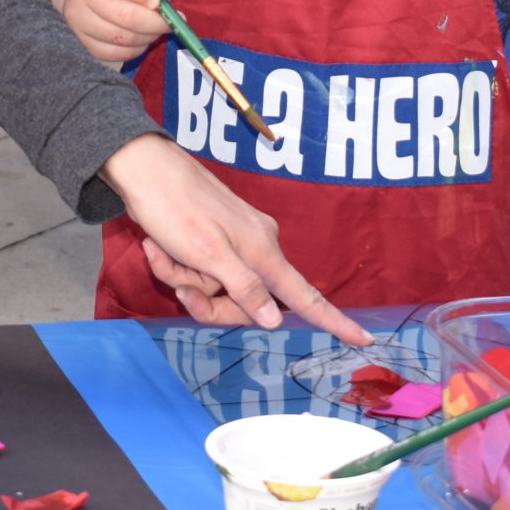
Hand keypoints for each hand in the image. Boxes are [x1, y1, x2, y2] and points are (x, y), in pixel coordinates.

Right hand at [62, 0, 170, 65]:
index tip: (157, 0)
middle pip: (123, 15)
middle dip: (154, 22)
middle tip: (169, 21)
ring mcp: (77, 19)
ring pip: (122, 37)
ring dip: (148, 35)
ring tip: (156, 27)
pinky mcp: (83, 42)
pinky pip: (116, 54)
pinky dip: (136, 49)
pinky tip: (142, 36)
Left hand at [103, 134, 370, 345]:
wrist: (145, 170)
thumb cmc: (175, 209)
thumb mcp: (208, 253)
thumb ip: (244, 287)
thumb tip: (277, 319)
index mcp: (263, 252)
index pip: (305, 296)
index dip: (333, 320)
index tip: (364, 339)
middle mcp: (257, 248)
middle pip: (246, 304)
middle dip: (206, 301)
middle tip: (179, 283)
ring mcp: (236, 243)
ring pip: (216, 288)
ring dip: (184, 278)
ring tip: (161, 251)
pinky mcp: (215, 239)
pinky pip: (202, 271)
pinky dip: (177, 265)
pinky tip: (157, 246)